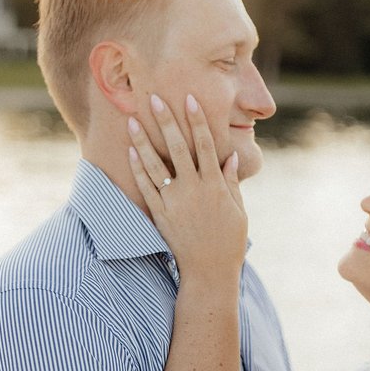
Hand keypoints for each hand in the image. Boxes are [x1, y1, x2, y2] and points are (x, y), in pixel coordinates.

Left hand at [128, 94, 248, 281]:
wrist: (209, 272)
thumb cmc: (228, 242)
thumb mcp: (238, 211)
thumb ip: (231, 182)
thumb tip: (231, 156)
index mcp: (215, 185)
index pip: (206, 145)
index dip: (198, 121)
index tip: (190, 99)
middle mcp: (194, 189)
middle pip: (178, 147)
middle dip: (166, 121)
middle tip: (155, 98)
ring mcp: (175, 201)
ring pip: (156, 164)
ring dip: (144, 140)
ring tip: (133, 120)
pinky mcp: (160, 214)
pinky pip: (147, 187)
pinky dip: (138, 168)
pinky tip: (131, 151)